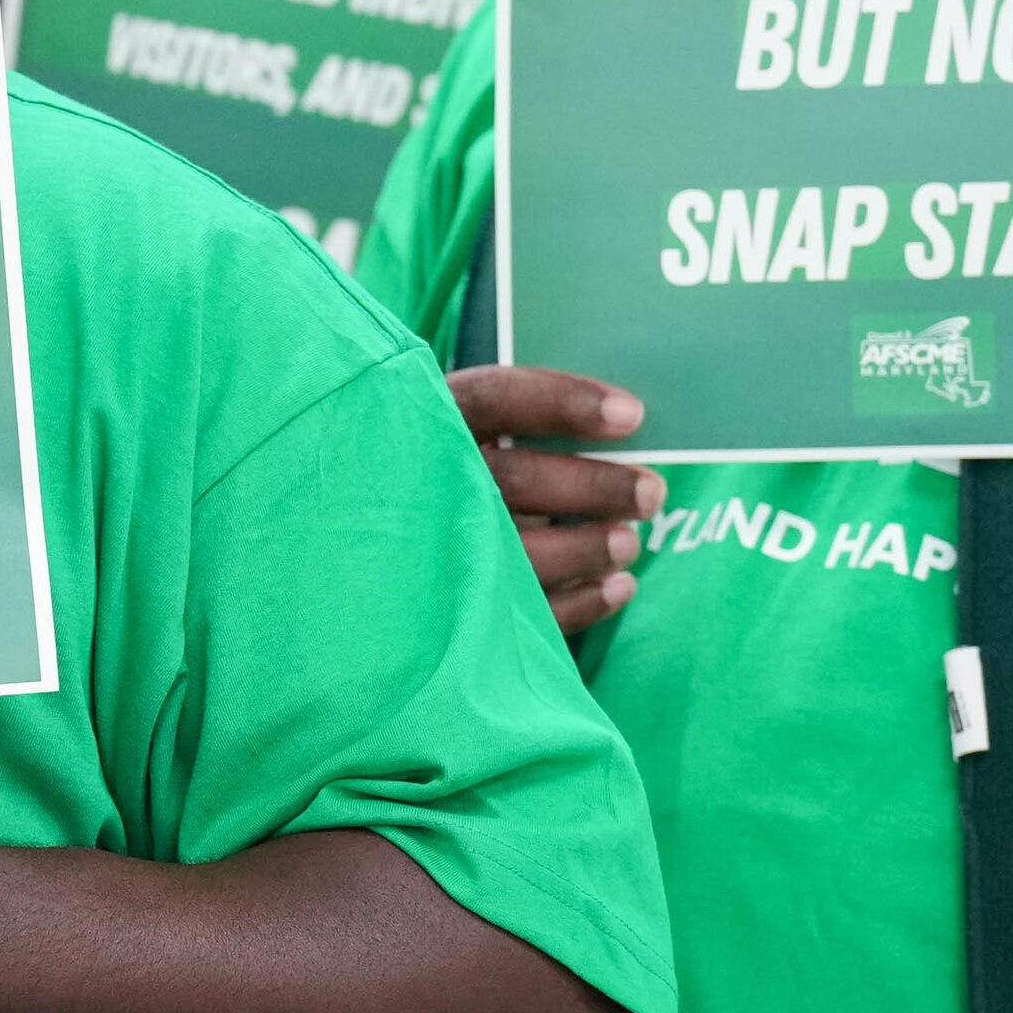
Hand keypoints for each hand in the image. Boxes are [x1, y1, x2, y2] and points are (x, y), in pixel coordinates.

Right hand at [448, 365, 660, 629]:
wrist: (362, 550)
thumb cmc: (446, 474)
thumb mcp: (463, 431)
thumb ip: (524, 425)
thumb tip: (628, 424)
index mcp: (430, 422)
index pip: (496, 399)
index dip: (564, 404)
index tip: (632, 414)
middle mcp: (425, 481)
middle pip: (515, 478)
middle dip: (593, 487)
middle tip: (650, 493)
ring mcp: (432, 548)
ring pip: (517, 552)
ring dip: (587, 548)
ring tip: (630, 544)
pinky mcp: (449, 606)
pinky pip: (519, 612)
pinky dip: (577, 603)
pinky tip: (617, 588)